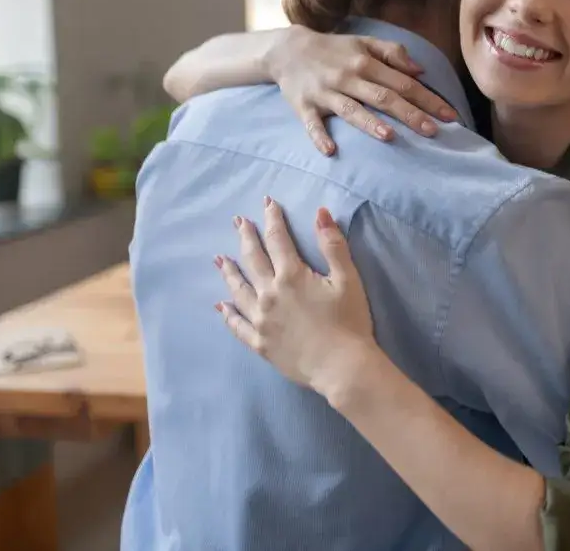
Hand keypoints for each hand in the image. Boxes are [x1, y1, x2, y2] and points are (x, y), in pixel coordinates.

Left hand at [215, 197, 376, 400]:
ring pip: (239, 290)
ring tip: (220, 259)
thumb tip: (320, 213)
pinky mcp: (260, 343)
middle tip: (237, 222)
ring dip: (230, 272)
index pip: (278, 239)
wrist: (342, 367)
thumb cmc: (350, 321)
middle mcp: (269, 294)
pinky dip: (228, 314)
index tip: (267, 203)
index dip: (272, 219)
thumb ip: (332, 245)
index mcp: (291, 276)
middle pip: (253, 259)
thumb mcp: (347, 278)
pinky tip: (221, 305)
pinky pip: (237, 325)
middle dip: (246, 237)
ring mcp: (261, 320)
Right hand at [271, 27, 458, 155]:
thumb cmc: (334, 49)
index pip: (403, 83)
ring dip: (369, 123)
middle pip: (383, 97)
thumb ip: (393, 53)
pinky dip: (320, 137)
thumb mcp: (364, 43)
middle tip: (433, 131)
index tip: (449, 115)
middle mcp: (348, 78)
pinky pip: (312, 124)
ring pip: (351, 110)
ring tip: (389, 137)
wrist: (287, 50)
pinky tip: (331, 151)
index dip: (428, 99)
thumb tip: (420, 71)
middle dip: (409, 114)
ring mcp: (325, 93)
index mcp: (365, 63)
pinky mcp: (304, 107)